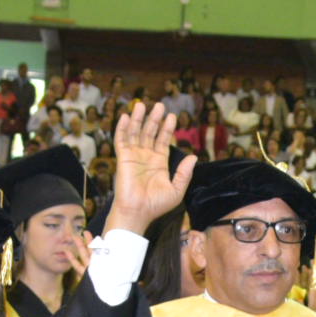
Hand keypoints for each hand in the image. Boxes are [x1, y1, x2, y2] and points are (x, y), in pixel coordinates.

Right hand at [105, 104, 190, 232]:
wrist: (138, 212)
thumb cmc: (156, 205)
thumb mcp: (176, 189)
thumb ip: (184, 173)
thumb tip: (194, 157)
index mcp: (159, 163)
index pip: (163, 140)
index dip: (167, 128)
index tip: (171, 116)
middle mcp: (146, 157)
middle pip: (150, 132)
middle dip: (154, 119)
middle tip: (159, 105)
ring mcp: (134, 156)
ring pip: (135, 132)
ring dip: (138, 119)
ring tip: (142, 104)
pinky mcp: (123, 159)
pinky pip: (121, 140)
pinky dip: (122, 128)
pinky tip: (124, 117)